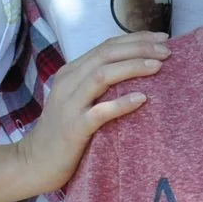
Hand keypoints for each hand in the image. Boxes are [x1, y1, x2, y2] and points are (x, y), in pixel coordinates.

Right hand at [18, 34, 163, 194]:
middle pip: (106, 54)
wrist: (35, 163)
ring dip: (132, 67)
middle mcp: (69, 82)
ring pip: (102, 75)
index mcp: (71, 72)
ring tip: (159, 66)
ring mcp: (69, 105)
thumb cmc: (63, 132)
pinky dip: (121, 103)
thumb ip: (98, 83)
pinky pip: (99, 112)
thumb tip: (136, 70)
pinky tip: (142, 98)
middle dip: (139, 48)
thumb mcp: (78, 99)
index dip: (135, 39)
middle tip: (167, 50)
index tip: (162, 38)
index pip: (106, 46)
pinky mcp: (73, 128)